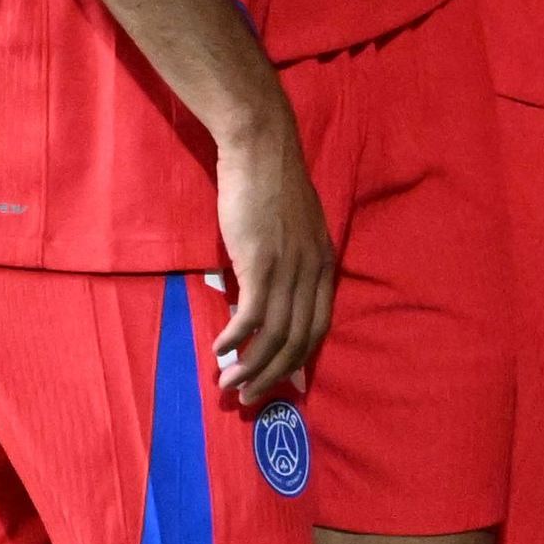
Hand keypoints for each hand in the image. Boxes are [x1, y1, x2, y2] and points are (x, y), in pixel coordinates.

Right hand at [208, 115, 335, 404]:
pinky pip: (252, 314)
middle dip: (272, 374)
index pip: (319, 328)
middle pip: (298, 340)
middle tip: (246, 395)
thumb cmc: (271, 184)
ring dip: (250, 365)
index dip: (298, 361)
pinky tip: (219, 349)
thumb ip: (291, 262)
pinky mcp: (261, 262)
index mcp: (325, 266)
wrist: (260, 148)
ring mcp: (289, 269)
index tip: (278, 382)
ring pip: (275, 334)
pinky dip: (236, 338)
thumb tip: (270, 293)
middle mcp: (313, 273)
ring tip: (228, 383)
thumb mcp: (293, 229)